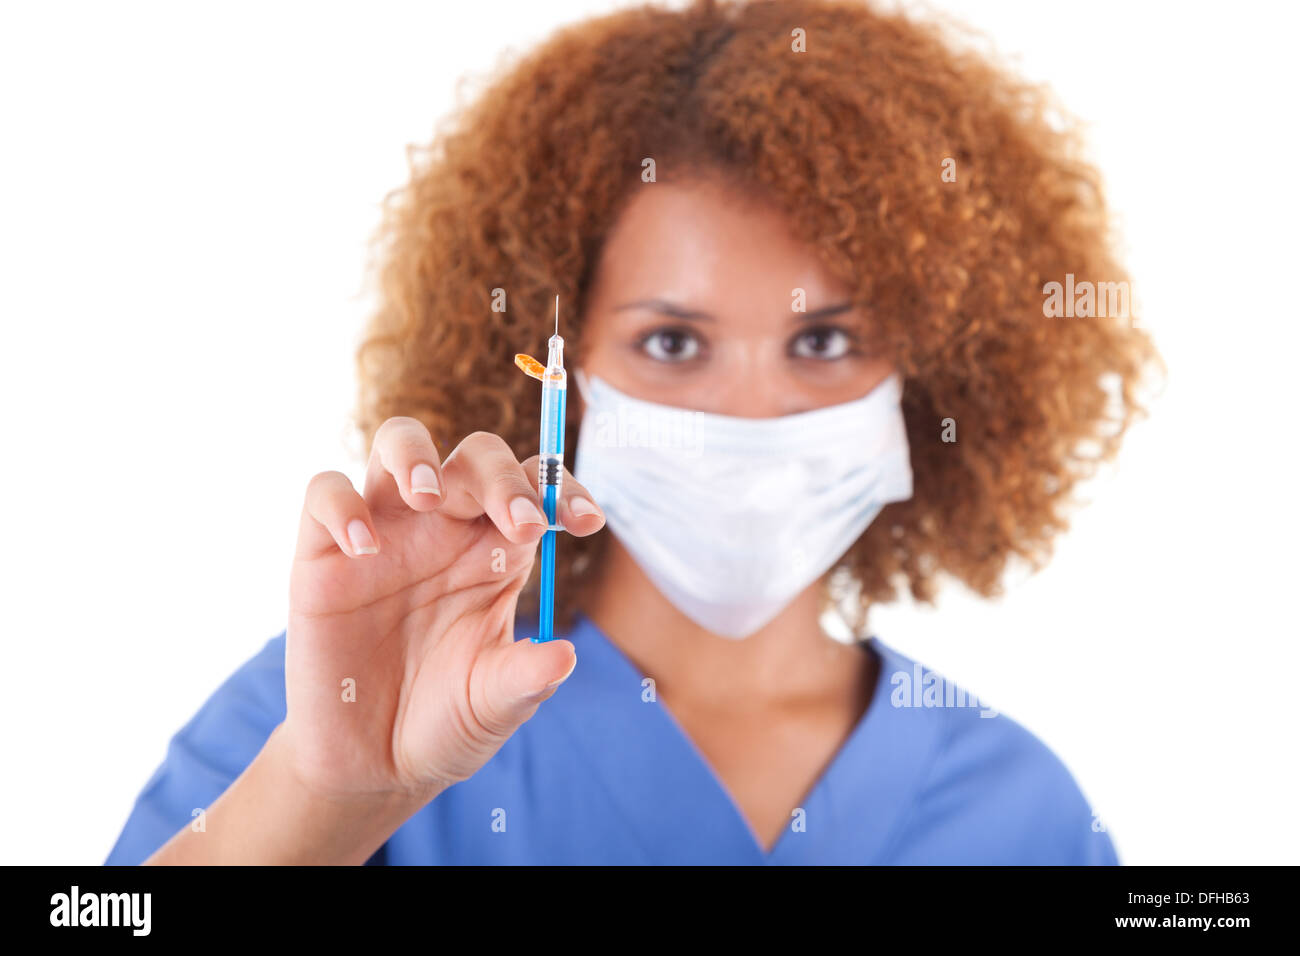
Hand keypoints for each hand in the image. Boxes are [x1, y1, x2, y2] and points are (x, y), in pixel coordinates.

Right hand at [282, 419, 603, 803]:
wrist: (372, 766)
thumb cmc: (444, 723)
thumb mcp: (494, 706)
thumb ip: (524, 679)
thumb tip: (565, 656)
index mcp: (496, 551)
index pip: (534, 489)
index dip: (561, 490)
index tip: (587, 523)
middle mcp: (444, 529)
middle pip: (476, 458)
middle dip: (503, 478)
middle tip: (521, 523)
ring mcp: (384, 534)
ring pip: (398, 443)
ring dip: (416, 455)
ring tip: (429, 494)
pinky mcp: (322, 555)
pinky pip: (325, 494)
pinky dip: (342, 505)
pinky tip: (363, 547)